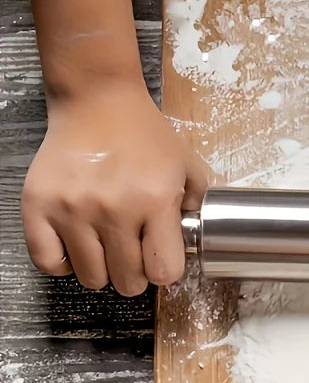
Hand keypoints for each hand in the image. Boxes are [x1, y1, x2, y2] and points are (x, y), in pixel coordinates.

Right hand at [22, 81, 207, 294]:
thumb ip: (197, 204)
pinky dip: (63, 262)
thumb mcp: (187, 165)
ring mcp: (72, 209)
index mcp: (155, 200)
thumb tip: (194, 239)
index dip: (164, 270)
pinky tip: (76, 246)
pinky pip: (48, 261)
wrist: (98, 101)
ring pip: (91, 277)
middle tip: (133, 254)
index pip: (163, 271)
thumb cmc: (145, 134)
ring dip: (102, 270)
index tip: (160, 259)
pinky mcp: (38, 206)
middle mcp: (113, 209)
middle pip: (127, 281)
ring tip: (106, 247)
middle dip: (135, 274)